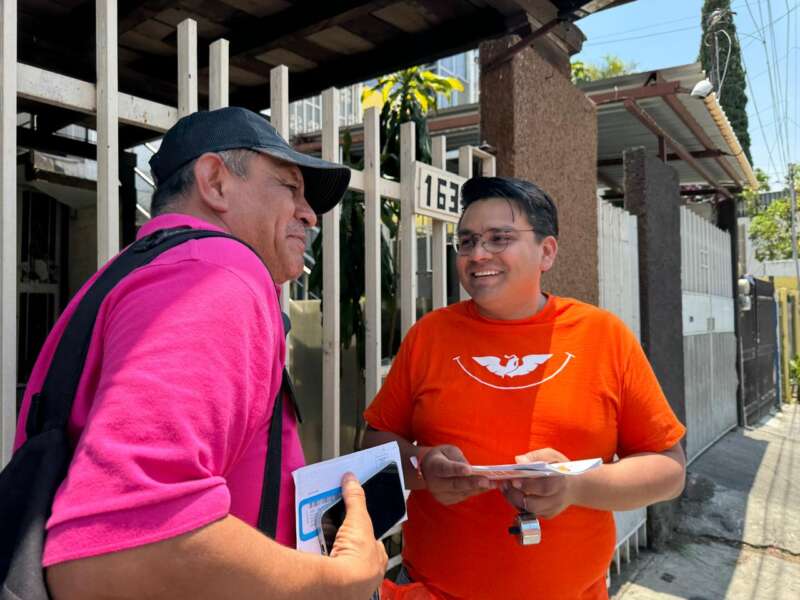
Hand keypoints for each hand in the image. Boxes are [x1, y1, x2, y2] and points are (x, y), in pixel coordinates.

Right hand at [329, 473, 387, 596]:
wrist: (338, 584)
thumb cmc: (357, 558)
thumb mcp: (359, 519)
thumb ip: (356, 499)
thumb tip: (352, 480)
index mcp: (377, 561)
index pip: (373, 545)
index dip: (362, 534)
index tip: (352, 527)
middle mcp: (365, 575)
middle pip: (353, 553)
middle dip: (343, 542)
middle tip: (331, 531)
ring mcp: (348, 584)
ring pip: (338, 562)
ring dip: (329, 552)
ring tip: (317, 538)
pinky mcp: (332, 588)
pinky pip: (324, 569)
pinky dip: (317, 561)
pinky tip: (310, 552)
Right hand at [421, 445, 492, 505]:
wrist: (426, 470)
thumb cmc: (441, 457)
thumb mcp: (448, 451)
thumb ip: (458, 459)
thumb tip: (471, 470)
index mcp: (434, 466)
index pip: (445, 468)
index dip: (457, 469)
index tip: (468, 470)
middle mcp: (435, 483)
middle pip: (455, 484)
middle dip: (472, 483)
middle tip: (487, 481)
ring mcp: (439, 494)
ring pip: (461, 492)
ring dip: (478, 488)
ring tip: (493, 483)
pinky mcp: (446, 500)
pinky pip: (462, 496)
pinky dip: (474, 492)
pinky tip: (486, 487)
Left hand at [502, 448, 574, 518]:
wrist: (574, 486)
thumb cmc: (561, 468)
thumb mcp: (552, 456)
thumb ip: (536, 457)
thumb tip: (519, 460)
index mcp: (560, 482)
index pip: (543, 487)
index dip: (527, 485)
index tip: (513, 479)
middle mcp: (557, 499)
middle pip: (533, 504)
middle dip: (515, 495)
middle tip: (504, 483)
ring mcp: (552, 509)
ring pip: (529, 510)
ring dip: (513, 499)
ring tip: (504, 487)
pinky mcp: (547, 514)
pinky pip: (529, 512)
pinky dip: (518, 503)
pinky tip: (511, 493)